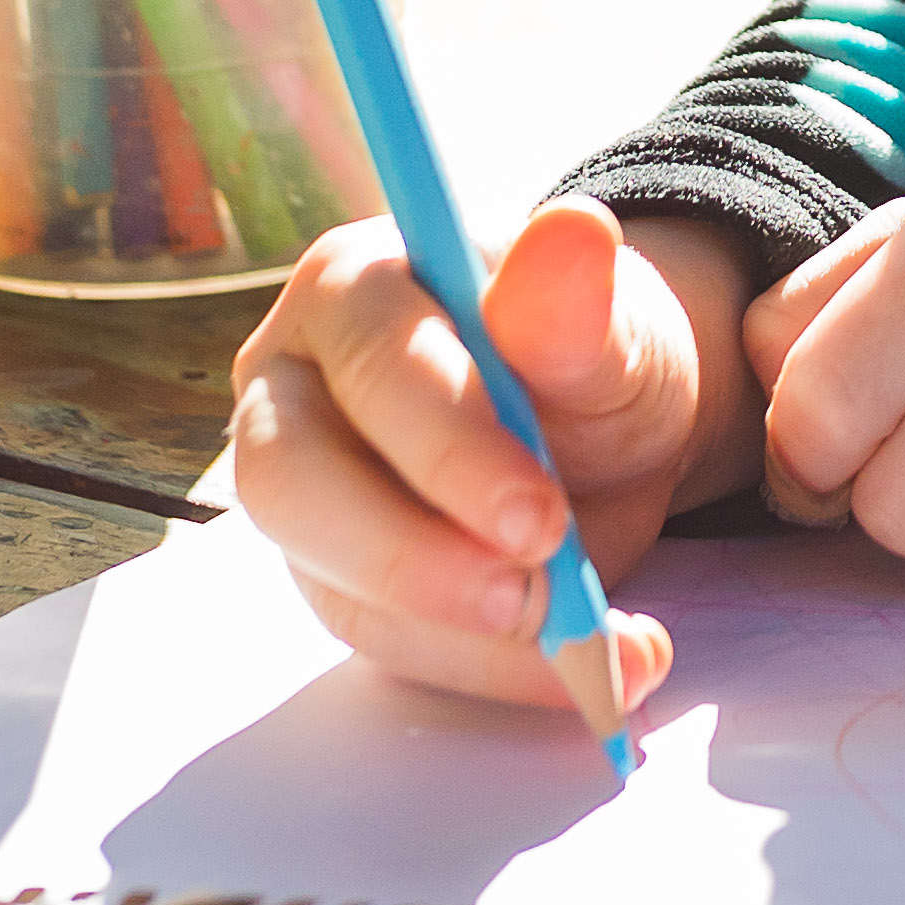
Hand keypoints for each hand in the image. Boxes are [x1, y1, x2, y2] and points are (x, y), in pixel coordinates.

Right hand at [230, 199, 752, 712]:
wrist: (601, 429)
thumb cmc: (586, 354)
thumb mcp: (612, 326)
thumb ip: (580, 306)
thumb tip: (573, 232)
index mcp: (354, 289)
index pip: (372, 363)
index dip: (450, 447)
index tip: (543, 520)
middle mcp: (295, 388)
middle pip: (291, 481)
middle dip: (413, 557)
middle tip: (534, 600)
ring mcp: (306, 494)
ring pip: (328, 580)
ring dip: (460, 634)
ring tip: (588, 645)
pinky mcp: (335, 580)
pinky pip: (389, 643)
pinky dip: (490, 671)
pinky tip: (586, 670)